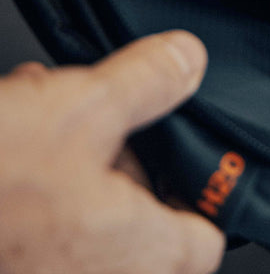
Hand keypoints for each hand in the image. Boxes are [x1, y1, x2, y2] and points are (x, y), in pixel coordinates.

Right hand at [0, 31, 225, 273]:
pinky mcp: (11, 264)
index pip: (205, 233)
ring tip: (42, 112)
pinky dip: (31, 178)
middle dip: (117, 149)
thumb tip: (187, 61)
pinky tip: (11, 133)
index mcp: (139, 261)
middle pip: (137, 210)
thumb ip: (147, 82)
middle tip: (101, 114)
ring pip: (81, 209)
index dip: (198, 182)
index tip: (182, 144)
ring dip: (66, 154)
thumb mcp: (77, 110)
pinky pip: (38, 222)